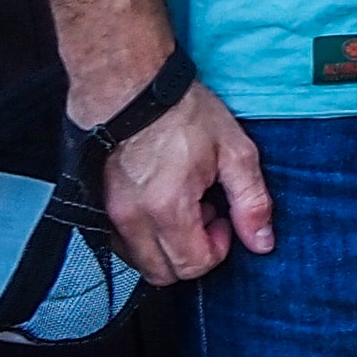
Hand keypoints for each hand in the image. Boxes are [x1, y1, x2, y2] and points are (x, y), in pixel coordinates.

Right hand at [88, 70, 272, 285]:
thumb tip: (262, 243)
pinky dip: (143, 235)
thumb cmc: (179, 111)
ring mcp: (106, 212)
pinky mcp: (94, 203)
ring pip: (139, 261)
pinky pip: (120, 241)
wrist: (128, 83)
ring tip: (181, 204)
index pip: (193, 266)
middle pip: (163, 273)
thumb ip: (252, 202)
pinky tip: (158, 202)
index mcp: (166, 208)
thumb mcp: (234, 150)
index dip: (217, 249)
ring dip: (166, 246)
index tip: (222, 219)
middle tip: (204, 214)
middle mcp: (129, 218)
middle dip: (192, 254)